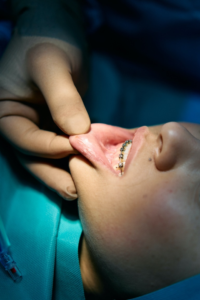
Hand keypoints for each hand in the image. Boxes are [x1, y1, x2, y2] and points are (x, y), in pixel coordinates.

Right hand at [0, 31, 89, 199]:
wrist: (59, 35)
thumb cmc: (49, 44)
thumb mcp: (51, 66)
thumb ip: (63, 99)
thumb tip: (78, 133)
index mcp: (6, 113)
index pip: (25, 138)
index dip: (49, 146)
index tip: (76, 145)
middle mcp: (19, 125)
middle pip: (33, 157)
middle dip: (54, 174)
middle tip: (75, 191)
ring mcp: (38, 129)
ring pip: (48, 159)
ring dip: (64, 174)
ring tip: (82, 191)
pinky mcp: (56, 129)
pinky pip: (63, 149)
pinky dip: (74, 160)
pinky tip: (88, 170)